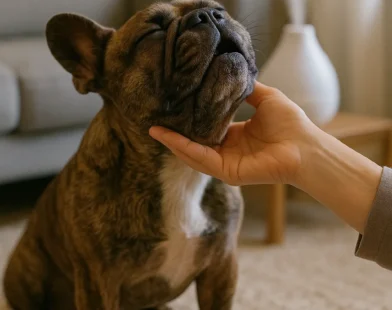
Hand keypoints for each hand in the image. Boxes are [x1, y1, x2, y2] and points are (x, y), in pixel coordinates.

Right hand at [149, 81, 315, 185]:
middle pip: (195, 144)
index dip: (190, 121)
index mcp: (235, 136)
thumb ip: (246, 90)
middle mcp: (228, 151)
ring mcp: (227, 163)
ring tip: (155, 130)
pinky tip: (170, 138)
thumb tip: (231, 73)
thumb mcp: (265, 98)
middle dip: (175, 134)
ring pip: (194, 154)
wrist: (306, 145)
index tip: (173, 109)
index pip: (206, 130)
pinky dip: (185, 149)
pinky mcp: (228, 172)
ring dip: (174, 142)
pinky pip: (202, 159)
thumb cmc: (291, 123)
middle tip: (154, 122)